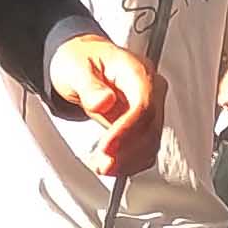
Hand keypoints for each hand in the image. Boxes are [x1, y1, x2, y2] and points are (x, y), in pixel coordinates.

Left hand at [49, 31, 160, 176]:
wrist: (81, 61)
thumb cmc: (80, 60)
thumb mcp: (75, 67)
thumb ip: (89, 85)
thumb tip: (105, 101)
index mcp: (136, 70)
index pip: (143, 104)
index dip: (127, 130)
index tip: (108, 147)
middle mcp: (150, 87)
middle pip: (151, 126)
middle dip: (128, 151)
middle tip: (103, 164)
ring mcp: (150, 105)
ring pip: (152, 140)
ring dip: (130, 160)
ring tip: (104, 167)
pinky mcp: (144, 122)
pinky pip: (146, 145)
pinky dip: (132, 160)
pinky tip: (115, 166)